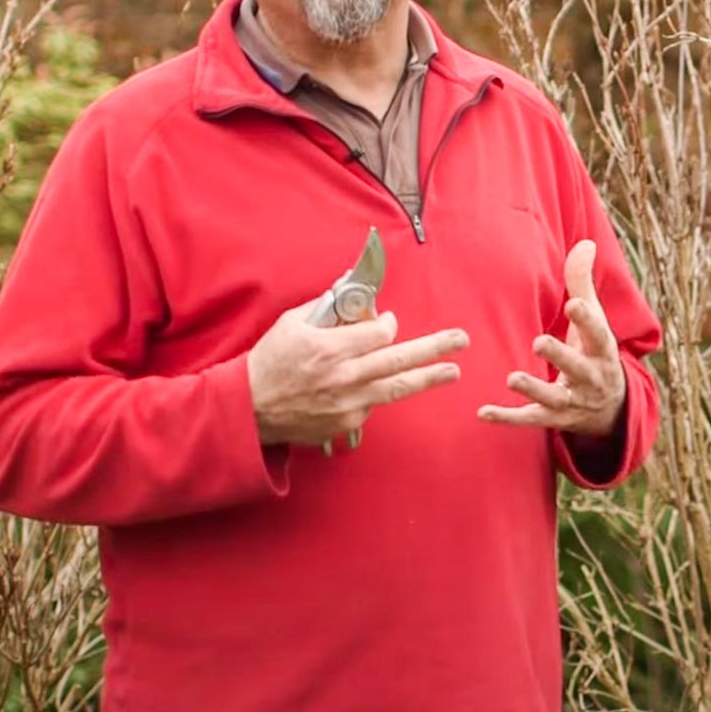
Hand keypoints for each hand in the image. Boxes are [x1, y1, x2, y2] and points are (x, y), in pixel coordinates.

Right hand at [248, 300, 468, 447]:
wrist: (249, 410)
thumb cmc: (269, 362)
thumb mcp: (291, 324)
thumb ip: (325, 307)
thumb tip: (350, 288)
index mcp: (330, 348)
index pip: (379, 333)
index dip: (387, 325)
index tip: (387, 322)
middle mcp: (344, 377)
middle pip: (399, 359)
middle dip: (434, 348)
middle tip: (461, 340)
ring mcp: (348, 404)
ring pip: (396, 388)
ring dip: (428, 378)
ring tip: (453, 371)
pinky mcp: (347, 423)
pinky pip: (372, 404)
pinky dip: (377, 392)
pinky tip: (373, 387)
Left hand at [477, 240, 625, 437]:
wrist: (610, 408)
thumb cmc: (594, 351)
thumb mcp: (595, 320)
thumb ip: (583, 283)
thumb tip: (585, 242)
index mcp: (601, 350)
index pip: (598, 333)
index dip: (587, 319)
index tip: (575, 303)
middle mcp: (590, 378)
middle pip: (578, 367)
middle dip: (560, 356)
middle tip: (539, 342)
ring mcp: (572, 401)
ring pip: (554, 398)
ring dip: (534, 389)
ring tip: (512, 378)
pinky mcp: (553, 419)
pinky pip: (530, 419)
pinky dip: (507, 418)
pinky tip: (483, 412)